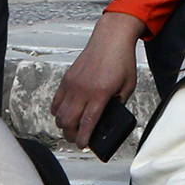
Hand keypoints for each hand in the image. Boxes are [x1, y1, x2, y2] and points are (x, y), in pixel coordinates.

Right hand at [55, 17, 142, 145]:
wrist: (111, 39)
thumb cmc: (122, 61)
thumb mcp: (128, 86)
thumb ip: (118, 103)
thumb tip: (108, 117)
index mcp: (101, 93)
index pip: (88, 122)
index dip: (84, 137)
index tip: (83, 145)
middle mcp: (83, 90)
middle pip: (69, 121)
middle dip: (72, 135)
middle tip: (77, 139)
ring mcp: (72, 85)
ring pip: (60, 114)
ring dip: (64, 125)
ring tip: (71, 129)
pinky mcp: (66, 79)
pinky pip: (56, 101)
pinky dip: (57, 112)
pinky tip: (63, 115)